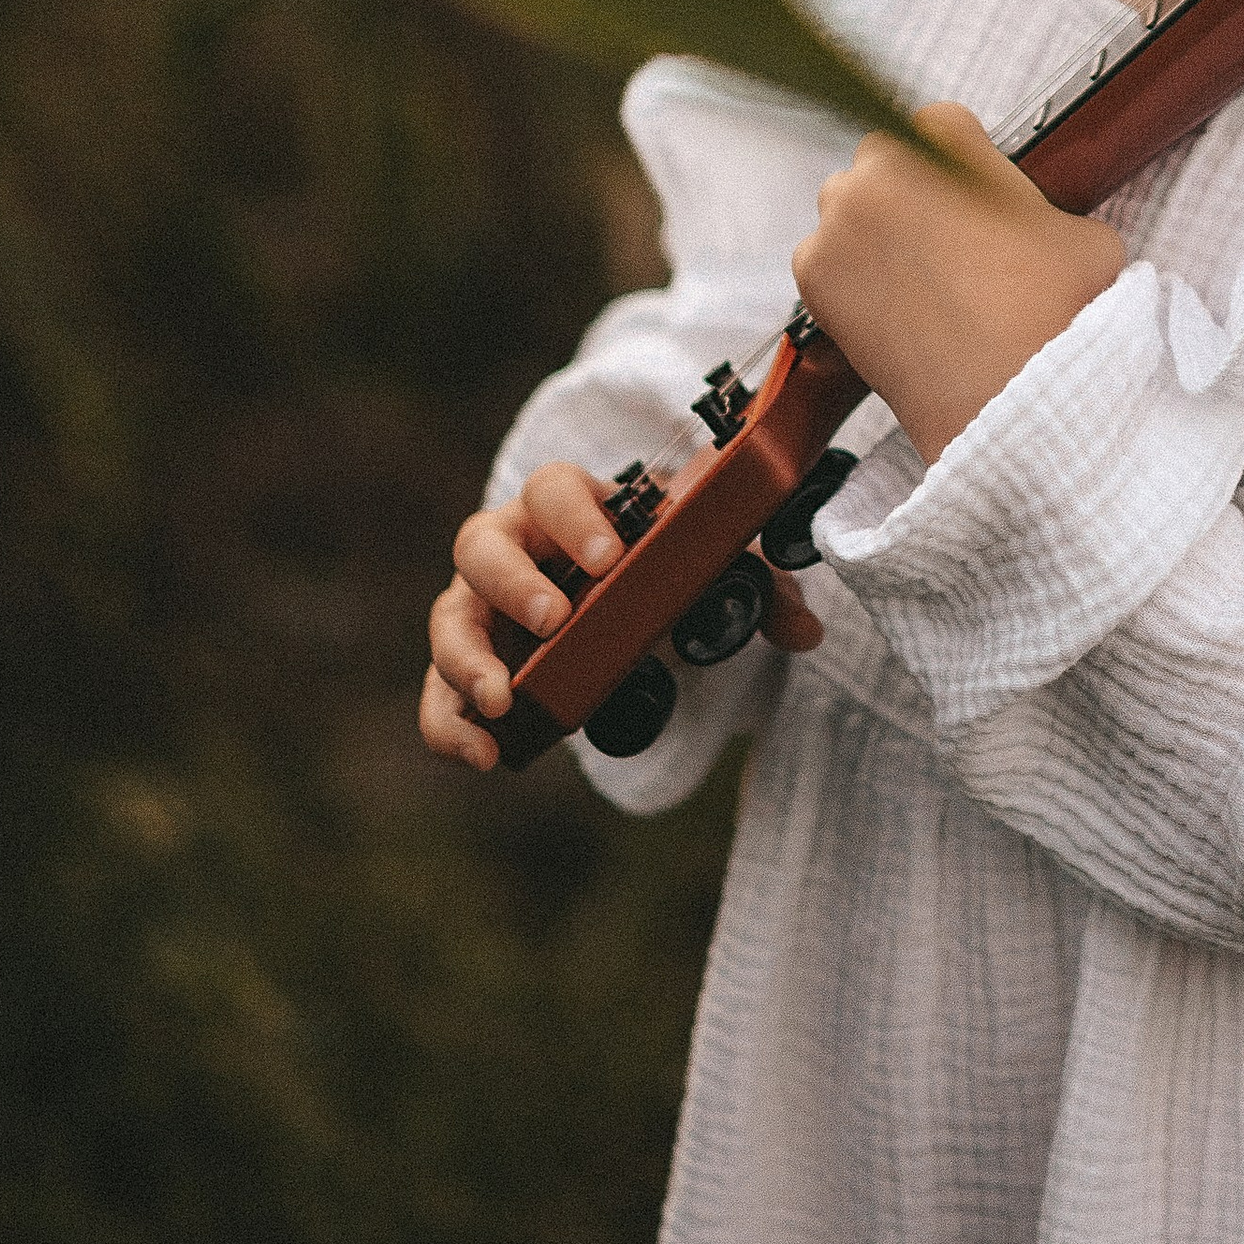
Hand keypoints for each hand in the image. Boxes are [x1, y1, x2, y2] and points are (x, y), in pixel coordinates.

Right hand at [418, 458, 821, 772]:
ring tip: (502, 701)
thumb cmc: (658, 566)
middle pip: (481, 543)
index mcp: (569, 508)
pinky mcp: (471, 666)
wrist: (626, 599)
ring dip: (465, 659)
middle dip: (513, 582)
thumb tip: (804, 628)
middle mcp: (512, 548)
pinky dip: (448, 724)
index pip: (555, 488)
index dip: (577, 517)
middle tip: (556, 619)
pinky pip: (439, 694)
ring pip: (448, 616)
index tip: (612, 558)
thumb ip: (756, 585)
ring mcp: (481, 607)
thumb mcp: (709, 567)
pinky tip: (483, 755)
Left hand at [795, 102, 1126, 466]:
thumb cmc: (1054, 314)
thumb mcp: (1082, 233)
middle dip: (910, 197)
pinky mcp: (813, 276)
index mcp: (946, 137)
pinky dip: (849, 284)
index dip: (962, 166)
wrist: (1011, 399)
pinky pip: (824, 264)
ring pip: (849, 213)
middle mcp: (880, 166)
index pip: (941, 127)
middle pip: (886, 164)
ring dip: (874, 237)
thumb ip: (1044, 209)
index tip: (972, 200)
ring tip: (921, 287)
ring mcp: (838, 220)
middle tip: (946, 247)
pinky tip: (893, 313)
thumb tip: (1032, 226)